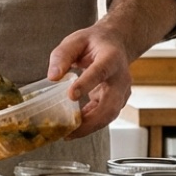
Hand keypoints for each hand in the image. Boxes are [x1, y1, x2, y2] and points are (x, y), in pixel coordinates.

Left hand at [46, 23, 134, 138]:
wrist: (116, 43)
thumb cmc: (94, 42)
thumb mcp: (75, 40)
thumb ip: (62, 56)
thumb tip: (53, 76)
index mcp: (111, 57)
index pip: (100, 72)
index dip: (87, 84)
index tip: (71, 95)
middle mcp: (121, 77)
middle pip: (111, 103)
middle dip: (91, 120)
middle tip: (69, 129)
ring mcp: (122, 91)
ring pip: (110, 114)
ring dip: (90, 127)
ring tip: (68, 134)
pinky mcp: (117, 101)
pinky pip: (105, 116)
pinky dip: (90, 124)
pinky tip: (74, 129)